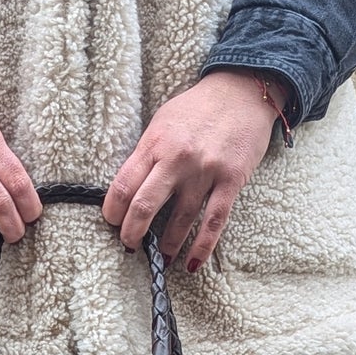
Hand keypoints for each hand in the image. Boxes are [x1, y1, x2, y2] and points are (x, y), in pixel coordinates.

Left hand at [102, 70, 281, 270]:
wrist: (242, 91)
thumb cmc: (197, 109)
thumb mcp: (162, 123)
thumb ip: (147, 154)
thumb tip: (129, 190)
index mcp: (154, 144)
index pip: (123, 185)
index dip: (113, 212)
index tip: (112, 223)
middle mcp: (176, 158)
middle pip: (144, 206)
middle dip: (132, 234)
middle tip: (129, 246)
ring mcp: (205, 171)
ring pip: (179, 220)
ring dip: (167, 245)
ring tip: (160, 257)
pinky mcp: (231, 180)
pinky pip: (214, 221)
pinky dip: (202, 246)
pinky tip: (193, 263)